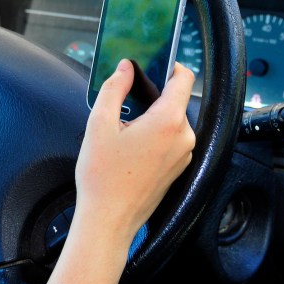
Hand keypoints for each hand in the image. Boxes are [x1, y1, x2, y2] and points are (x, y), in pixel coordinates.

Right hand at [74, 59, 195, 245]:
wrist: (109, 220)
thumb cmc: (103, 176)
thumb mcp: (100, 124)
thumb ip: (114, 88)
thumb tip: (125, 67)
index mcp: (168, 121)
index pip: (184, 78)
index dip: (171, 66)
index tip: (155, 62)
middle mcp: (184, 137)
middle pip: (175, 100)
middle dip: (152, 96)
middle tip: (125, 102)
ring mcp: (184, 154)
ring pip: (172, 121)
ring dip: (152, 117)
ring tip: (124, 130)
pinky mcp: (179, 168)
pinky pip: (171, 139)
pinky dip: (155, 135)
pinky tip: (131, 146)